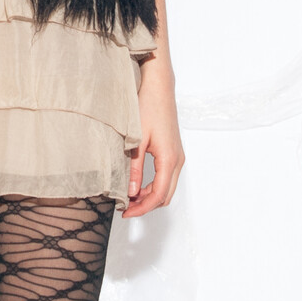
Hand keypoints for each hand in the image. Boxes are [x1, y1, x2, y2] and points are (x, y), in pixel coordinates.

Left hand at [123, 61, 183, 217]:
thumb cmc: (148, 108)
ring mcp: (177, 156)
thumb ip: (133, 169)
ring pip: (166, 188)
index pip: (158, 195)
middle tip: (125, 208)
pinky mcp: (173, 152)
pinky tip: (136, 184)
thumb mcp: (136, 140)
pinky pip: (166, 177)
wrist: (158, 87)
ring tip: (128, 197)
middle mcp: (177, 160)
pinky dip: (152, 186)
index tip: (125, 213)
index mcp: (169, 159)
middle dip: (146, 206)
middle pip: (165, 196)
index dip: (142, 209)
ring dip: (149, 196)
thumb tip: (130, 193)